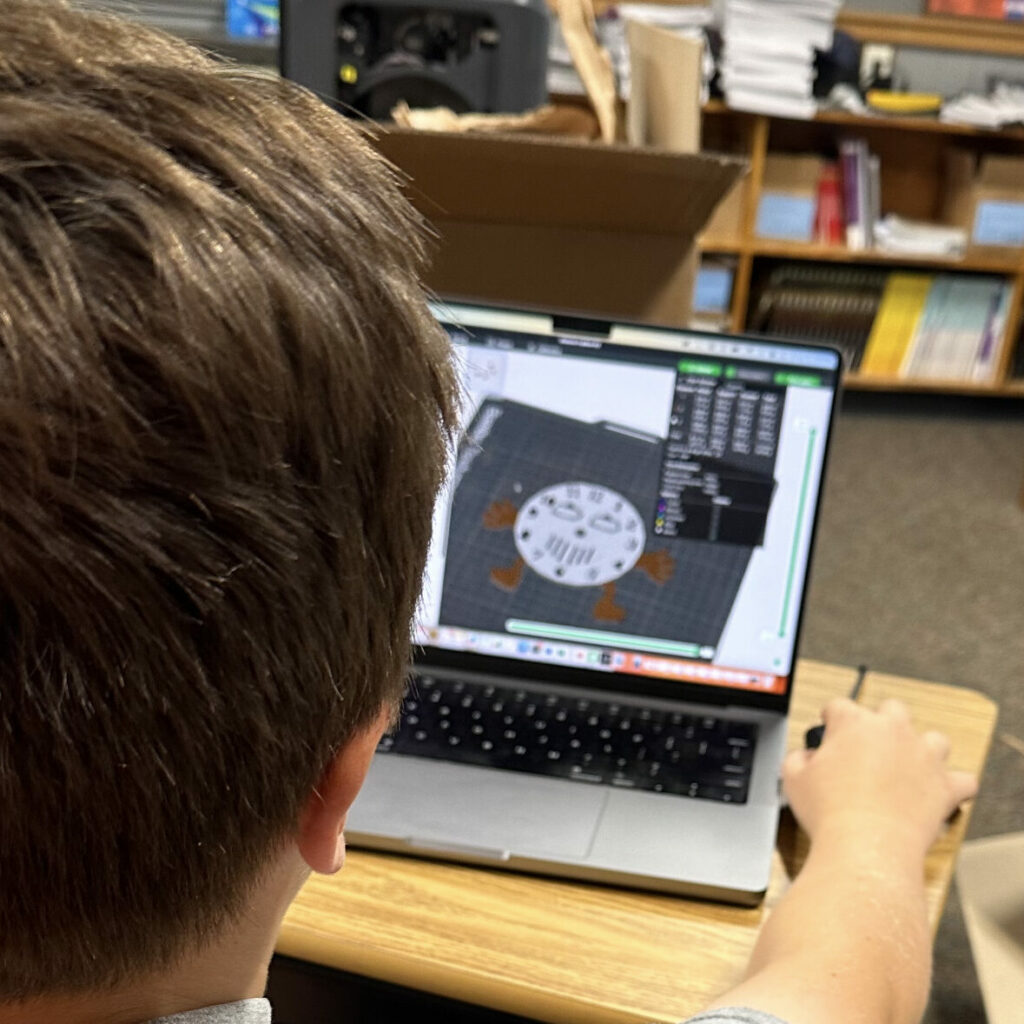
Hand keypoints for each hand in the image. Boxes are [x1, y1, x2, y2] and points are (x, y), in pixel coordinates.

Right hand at [783, 698, 977, 859]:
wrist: (865, 847)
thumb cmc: (830, 812)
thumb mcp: (793, 778)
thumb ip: (798, 758)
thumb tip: (805, 758)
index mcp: (853, 724)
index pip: (839, 706)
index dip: (831, 717)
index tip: (830, 727)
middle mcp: (892, 732)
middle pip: (892, 709)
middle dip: (881, 722)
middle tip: (869, 746)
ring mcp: (923, 757)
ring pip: (934, 739)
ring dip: (923, 749)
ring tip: (909, 765)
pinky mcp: (945, 787)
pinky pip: (963, 780)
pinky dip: (954, 785)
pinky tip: (942, 792)